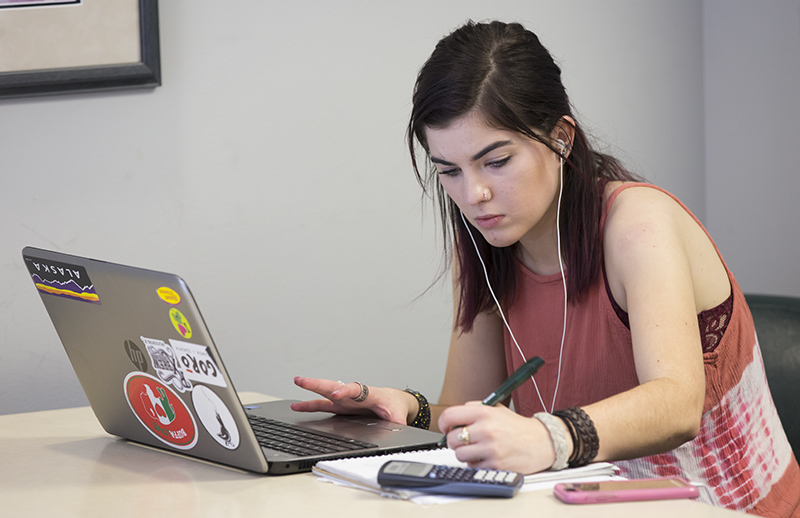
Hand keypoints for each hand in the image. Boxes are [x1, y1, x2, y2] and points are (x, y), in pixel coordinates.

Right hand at [291, 377, 415, 424]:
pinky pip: (323, 405)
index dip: (344, 391)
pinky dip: (310, 405)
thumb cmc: (394, 405)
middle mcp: (353, 394)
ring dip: (310, 389)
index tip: (335, 393)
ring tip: (296, 382)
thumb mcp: (398, 415)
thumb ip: (397, 421)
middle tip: (301, 380)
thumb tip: (398, 427)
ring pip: (325, 392)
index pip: (355, 390)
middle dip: (317, 383)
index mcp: (368, 393)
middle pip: (333, 385)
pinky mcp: (340, 406)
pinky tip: (297, 406)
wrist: (393, 401)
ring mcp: (345, 400)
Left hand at [438, 402, 556, 473]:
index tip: (446, 428)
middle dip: (455, 441)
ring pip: (459, 455)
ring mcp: (491, 449)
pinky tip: (487, 457)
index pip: (450, 416)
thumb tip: (453, 418)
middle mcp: (486, 429)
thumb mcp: (496, 409)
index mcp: (484, 413)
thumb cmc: (518, 427)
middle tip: (465, 440)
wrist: (542, 442)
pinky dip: (476, 463)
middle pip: (451, 439)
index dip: (443, 423)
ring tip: (477, 449)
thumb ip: (474, 409)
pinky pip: (472, 466)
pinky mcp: (495, 465)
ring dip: (465, 454)